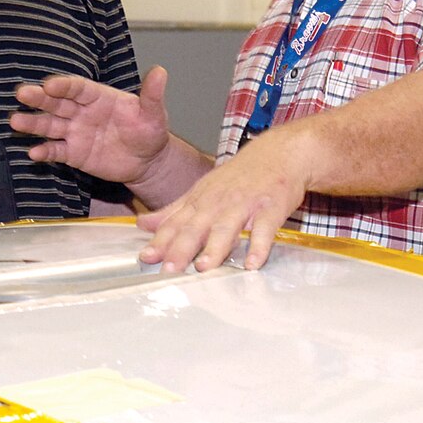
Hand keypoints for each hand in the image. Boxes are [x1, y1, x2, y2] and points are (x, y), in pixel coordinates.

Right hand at [12, 66, 172, 185]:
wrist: (147, 161)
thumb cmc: (149, 131)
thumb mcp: (153, 114)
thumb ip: (152, 95)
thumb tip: (160, 71)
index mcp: (98, 97)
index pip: (77, 88)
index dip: (63, 86)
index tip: (50, 85)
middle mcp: (82, 112)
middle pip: (57, 103)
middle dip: (39, 99)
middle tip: (21, 94)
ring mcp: (75, 132)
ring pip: (50, 125)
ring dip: (33, 124)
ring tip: (15, 122)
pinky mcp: (74, 153)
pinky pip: (56, 151)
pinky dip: (44, 151)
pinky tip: (33, 153)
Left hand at [135, 127, 314, 272]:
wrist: (280, 153)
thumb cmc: (239, 177)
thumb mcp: (202, 190)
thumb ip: (174, 211)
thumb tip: (142, 225)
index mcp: (201, 200)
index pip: (175, 223)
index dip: (160, 241)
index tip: (145, 258)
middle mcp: (219, 202)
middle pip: (197, 227)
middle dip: (181, 248)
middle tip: (169, 270)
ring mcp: (246, 204)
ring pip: (227, 228)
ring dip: (215, 248)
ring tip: (203, 267)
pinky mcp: (271, 207)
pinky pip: (264, 229)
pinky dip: (259, 246)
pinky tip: (253, 263)